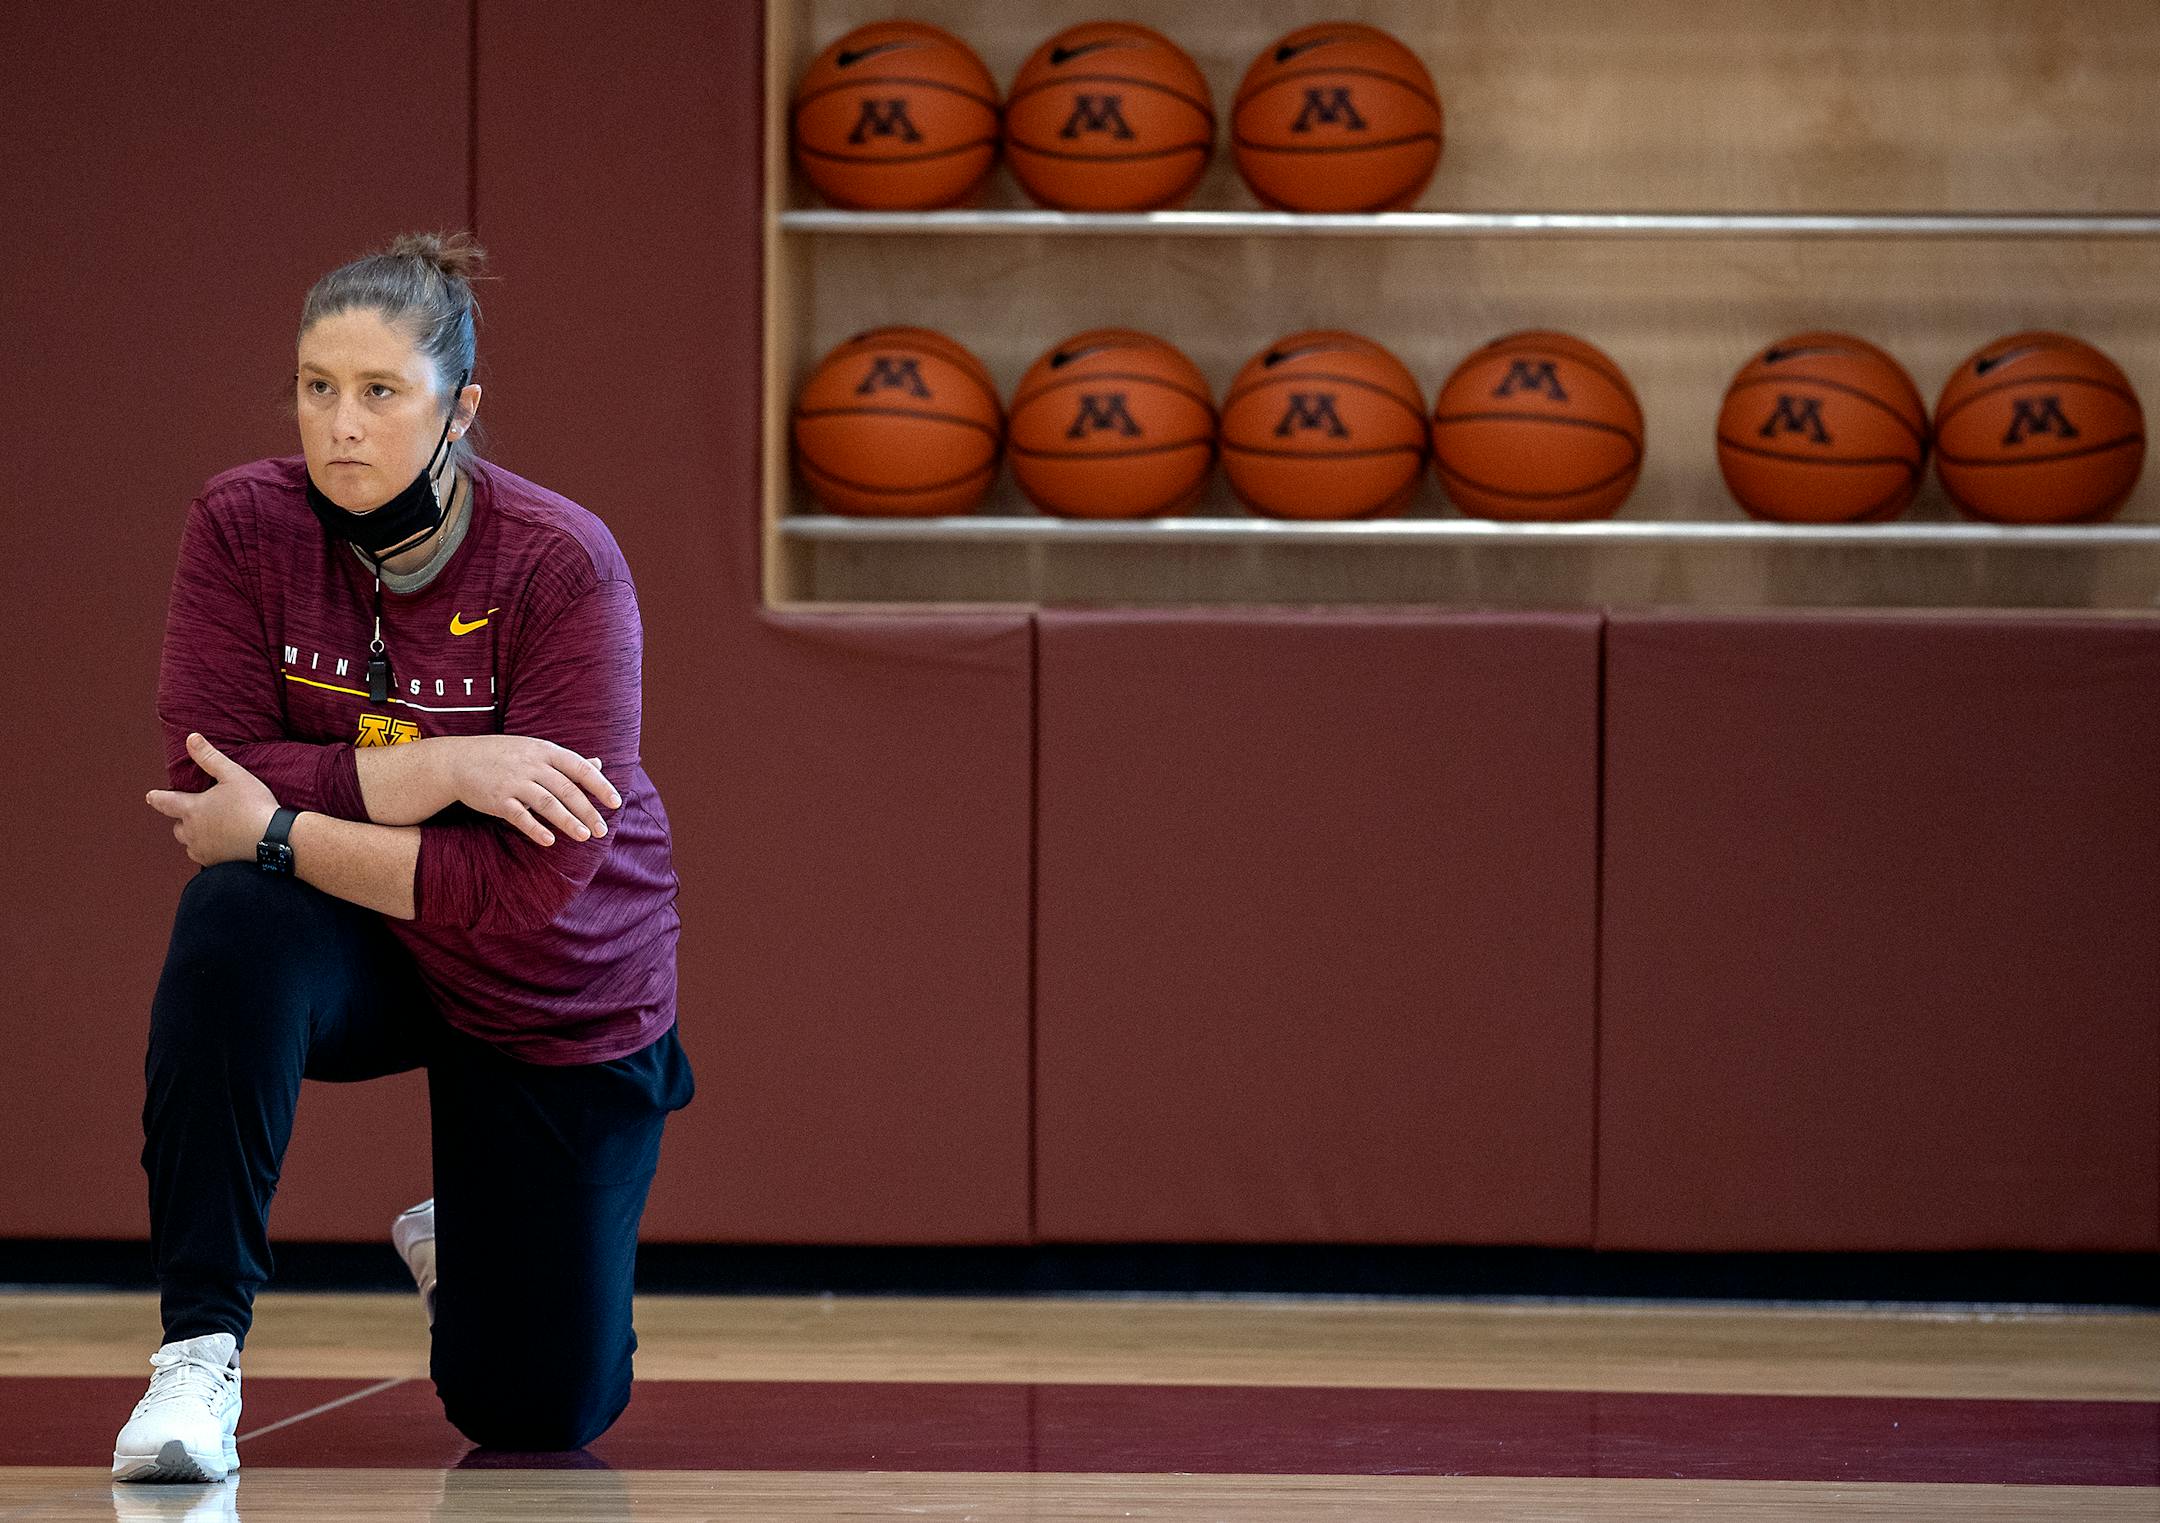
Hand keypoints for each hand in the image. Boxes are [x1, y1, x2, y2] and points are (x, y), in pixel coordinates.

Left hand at [147, 733, 278, 866]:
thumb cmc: (253, 805)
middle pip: (177, 826)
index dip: (156, 798)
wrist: (272, 839)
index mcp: (192, 809)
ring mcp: (203, 849)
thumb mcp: (233, 775)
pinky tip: (221, 845)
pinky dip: (208, 850)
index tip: (150, 796)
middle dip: (182, 820)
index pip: (165, 802)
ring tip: (209, 830)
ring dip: (195, 836)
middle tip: (194, 814)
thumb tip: (191, 738)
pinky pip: (204, 856)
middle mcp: (192, 831)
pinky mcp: (216, 862)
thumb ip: (209, 757)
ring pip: (189, 843)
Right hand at [440, 734, 620, 847]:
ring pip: (547, 802)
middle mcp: (532, 764)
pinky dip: (535, 828)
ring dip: (568, 821)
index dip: (599, 785)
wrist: (457, 760)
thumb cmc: (502, 755)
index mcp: (545, 751)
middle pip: (567, 789)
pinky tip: (549, 841)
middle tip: (602, 830)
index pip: (579, 768)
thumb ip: (566, 761)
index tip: (615, 802)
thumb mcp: (536, 750)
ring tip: (584, 836)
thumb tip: (598, 764)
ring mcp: (514, 781)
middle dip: (587, 810)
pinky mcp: (497, 799)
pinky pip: (519, 815)